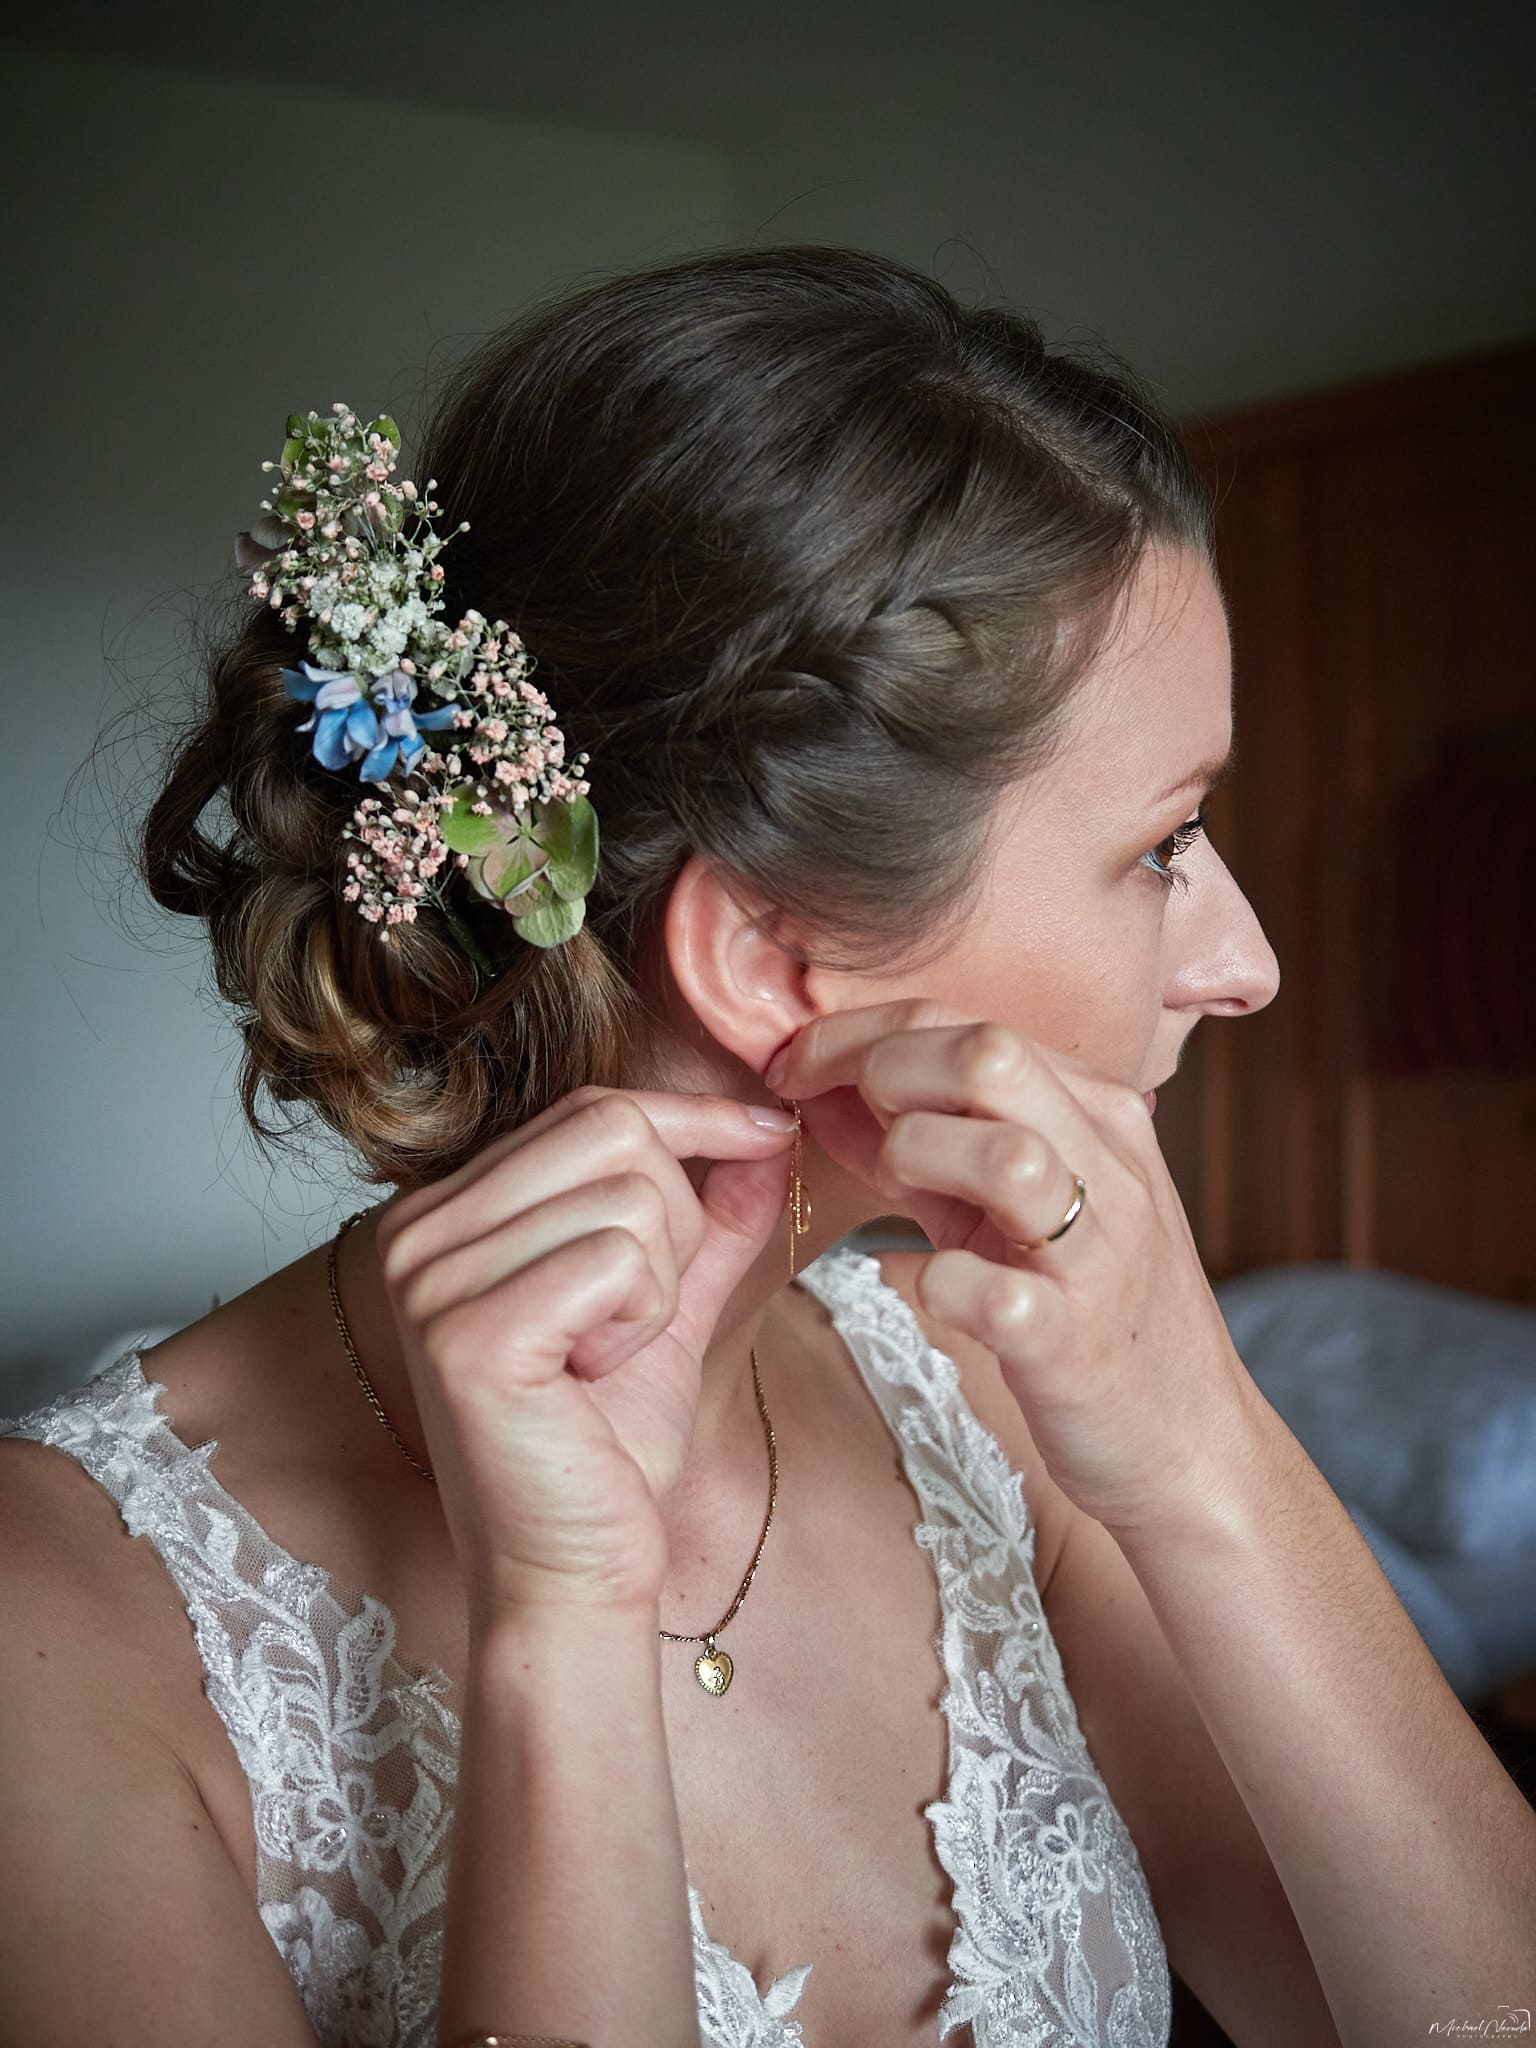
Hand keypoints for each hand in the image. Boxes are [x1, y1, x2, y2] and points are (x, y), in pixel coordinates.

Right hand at [374, 1086, 797, 1620]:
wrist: (573, 1574)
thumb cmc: (606, 1451)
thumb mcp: (669, 1307)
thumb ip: (710, 1217)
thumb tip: (766, 1128)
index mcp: (446, 1212)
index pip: (589, 1109)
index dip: (692, 1116)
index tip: (770, 1130)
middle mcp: (417, 1231)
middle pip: (613, 1131)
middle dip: (677, 1221)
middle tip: (639, 1317)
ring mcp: (431, 1279)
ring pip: (630, 1196)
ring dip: (659, 1288)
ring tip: (604, 1358)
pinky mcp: (468, 1334)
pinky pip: (621, 1260)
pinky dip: (643, 1322)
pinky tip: (593, 1379)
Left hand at [766, 999, 1271, 1541]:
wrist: (1194, 1448)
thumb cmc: (1087, 1311)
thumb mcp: (1015, 1209)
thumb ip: (931, 1145)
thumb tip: (823, 1089)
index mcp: (1099, 1113)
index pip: (970, 1023)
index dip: (859, 1031)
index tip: (790, 1063)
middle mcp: (1111, 1167)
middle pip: (989, 1055)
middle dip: (879, 1065)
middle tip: (817, 1106)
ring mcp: (1101, 1256)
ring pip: (1007, 1156)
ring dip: (920, 1151)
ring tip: (892, 1182)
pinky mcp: (1079, 1346)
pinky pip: (1002, 1296)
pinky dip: (948, 1285)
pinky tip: (933, 1288)